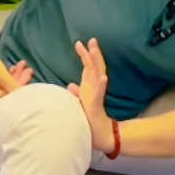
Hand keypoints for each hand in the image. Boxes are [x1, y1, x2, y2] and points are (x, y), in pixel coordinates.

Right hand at [0, 47, 32, 103]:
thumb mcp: (2, 74)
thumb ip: (13, 85)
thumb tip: (25, 95)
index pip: (11, 95)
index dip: (21, 84)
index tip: (30, 74)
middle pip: (9, 90)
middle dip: (20, 78)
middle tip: (29, 68)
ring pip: (7, 85)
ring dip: (16, 75)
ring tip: (23, 64)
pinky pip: (2, 82)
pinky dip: (9, 75)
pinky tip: (15, 67)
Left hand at [68, 38, 114, 153]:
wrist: (99, 135)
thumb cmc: (88, 120)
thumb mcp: (80, 104)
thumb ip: (77, 93)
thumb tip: (71, 85)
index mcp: (89, 87)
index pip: (88, 67)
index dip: (84, 55)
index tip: (78, 43)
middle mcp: (94, 88)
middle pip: (95, 66)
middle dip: (93, 53)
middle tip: (91, 39)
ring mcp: (96, 95)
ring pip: (98, 75)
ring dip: (97, 62)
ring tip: (95, 50)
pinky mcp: (96, 105)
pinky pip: (99, 93)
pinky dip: (101, 85)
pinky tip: (103, 77)